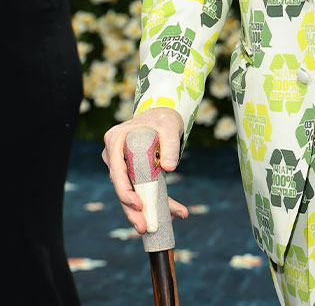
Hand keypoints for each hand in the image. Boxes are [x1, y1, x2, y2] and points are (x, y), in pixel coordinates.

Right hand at [102, 107, 187, 233]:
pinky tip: (172, 213)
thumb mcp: (169, 126)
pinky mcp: (132, 172)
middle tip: (144, 227)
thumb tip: (169, 167)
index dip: (125, 190)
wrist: (163, 116)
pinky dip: (154, 202)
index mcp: (116, 140)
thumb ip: (170, 144)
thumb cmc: (163, 118)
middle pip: (120, 186)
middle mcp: (114, 154)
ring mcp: (121, 165)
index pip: (116, 170)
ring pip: (129, 192)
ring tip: (154, 227)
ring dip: (142, 211)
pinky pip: (140, 190)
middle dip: (131, 210)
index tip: (138, 205)